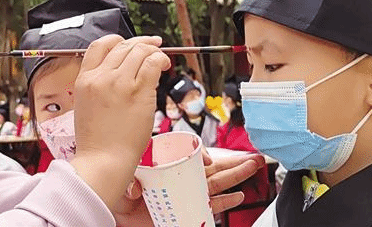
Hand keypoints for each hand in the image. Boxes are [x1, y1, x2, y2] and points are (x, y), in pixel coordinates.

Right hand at [70, 35, 169, 209]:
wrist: (102, 160)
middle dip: (140, 43)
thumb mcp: (86, 106)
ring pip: (139, 51)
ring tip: (162, 59)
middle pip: (123, 46)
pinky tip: (164, 66)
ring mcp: (120, 83)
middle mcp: (101, 77)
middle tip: (153, 45)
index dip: (117, 40)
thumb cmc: (96, 141)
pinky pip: (152, 64)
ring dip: (153, 51)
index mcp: (84, 80)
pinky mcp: (139, 92)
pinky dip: (161, 60)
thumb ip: (97, 86)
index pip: (99, 45)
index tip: (128, 44)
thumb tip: (119, 74)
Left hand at [112, 150, 265, 225]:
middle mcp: (180, 178)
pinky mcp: (188, 211)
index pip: (189, 154)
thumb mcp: (123, 179)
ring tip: (254, 167)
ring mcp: (186, 193)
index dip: (202, 154)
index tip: (205, 159)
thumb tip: (137, 187)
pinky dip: (226, 202)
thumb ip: (129, 180)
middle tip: (252, 155)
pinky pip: (211, 205)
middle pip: (211, 167)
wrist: (117, 216)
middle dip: (232, 161)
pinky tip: (239, 196)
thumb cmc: (118, 193)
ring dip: (235, 175)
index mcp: (166, 164)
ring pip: (216, 183)